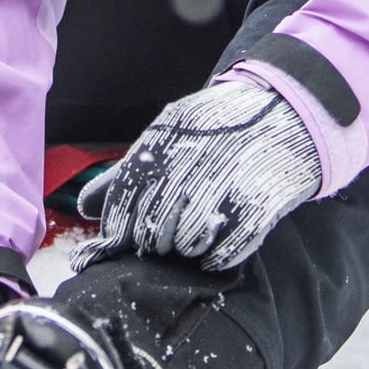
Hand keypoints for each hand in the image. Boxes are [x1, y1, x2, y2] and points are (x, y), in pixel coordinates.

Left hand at [87, 76, 321, 270]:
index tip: (127, 238)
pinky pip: (220, 257)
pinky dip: (218, 255)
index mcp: (158, 149)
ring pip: (184, 249)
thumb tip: (84, 208)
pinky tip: (221, 237)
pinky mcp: (251, 214)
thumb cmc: (215, 129)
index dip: (121, 231)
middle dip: (153, 243)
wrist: (283, 112)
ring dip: (187, 248)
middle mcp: (185, 172)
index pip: (122, 209)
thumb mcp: (166, 135)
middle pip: (151, 235)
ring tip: (197, 230)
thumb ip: (123, 174)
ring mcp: (219, 194)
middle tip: (166, 237)